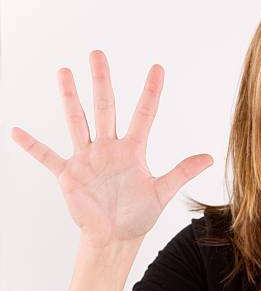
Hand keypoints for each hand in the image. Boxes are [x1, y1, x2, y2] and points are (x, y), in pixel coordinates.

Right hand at [11, 50, 213, 247]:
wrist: (115, 236)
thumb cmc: (139, 214)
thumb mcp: (162, 192)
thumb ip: (182, 172)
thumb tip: (211, 158)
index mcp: (133, 150)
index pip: (144, 114)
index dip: (151, 91)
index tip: (158, 67)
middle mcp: (109, 148)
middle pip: (105, 107)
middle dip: (102, 81)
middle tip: (97, 53)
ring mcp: (87, 159)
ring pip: (77, 122)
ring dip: (70, 98)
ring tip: (64, 72)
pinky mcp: (68, 175)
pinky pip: (48, 157)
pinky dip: (32, 146)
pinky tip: (16, 130)